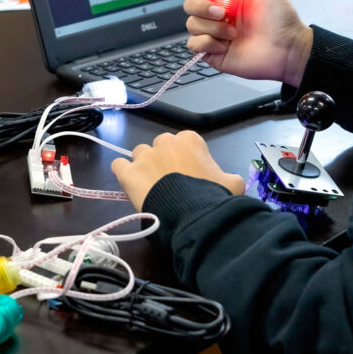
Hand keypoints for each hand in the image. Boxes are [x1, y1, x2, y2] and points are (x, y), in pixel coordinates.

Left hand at [111, 131, 245, 210]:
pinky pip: (119, 165)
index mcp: (190, 140)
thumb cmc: (213, 195)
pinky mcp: (128, 172)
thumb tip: (229, 181)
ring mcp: (144, 156)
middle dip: (165, 160)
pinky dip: (123, 172)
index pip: (186, 144)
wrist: (192, 213)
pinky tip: (130, 183)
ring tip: (151, 185)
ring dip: (144, 165)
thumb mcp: (233, 184)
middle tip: (172, 182)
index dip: (187, 160)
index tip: (191, 176)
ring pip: (140, 154)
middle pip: (162, 147)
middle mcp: (165, 142)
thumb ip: (229, 177)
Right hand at [184, 0, 312, 84]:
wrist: (288, 48)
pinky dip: (205, 43)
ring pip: (192, 25)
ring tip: (233, 32)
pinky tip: (223, 45)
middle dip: (201, 7)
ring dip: (211, 27)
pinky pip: (194, 46)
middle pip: (191, 5)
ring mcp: (216, 35)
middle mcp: (220, 16)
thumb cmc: (282, 19)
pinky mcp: (214, 53)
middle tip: (221, 12)